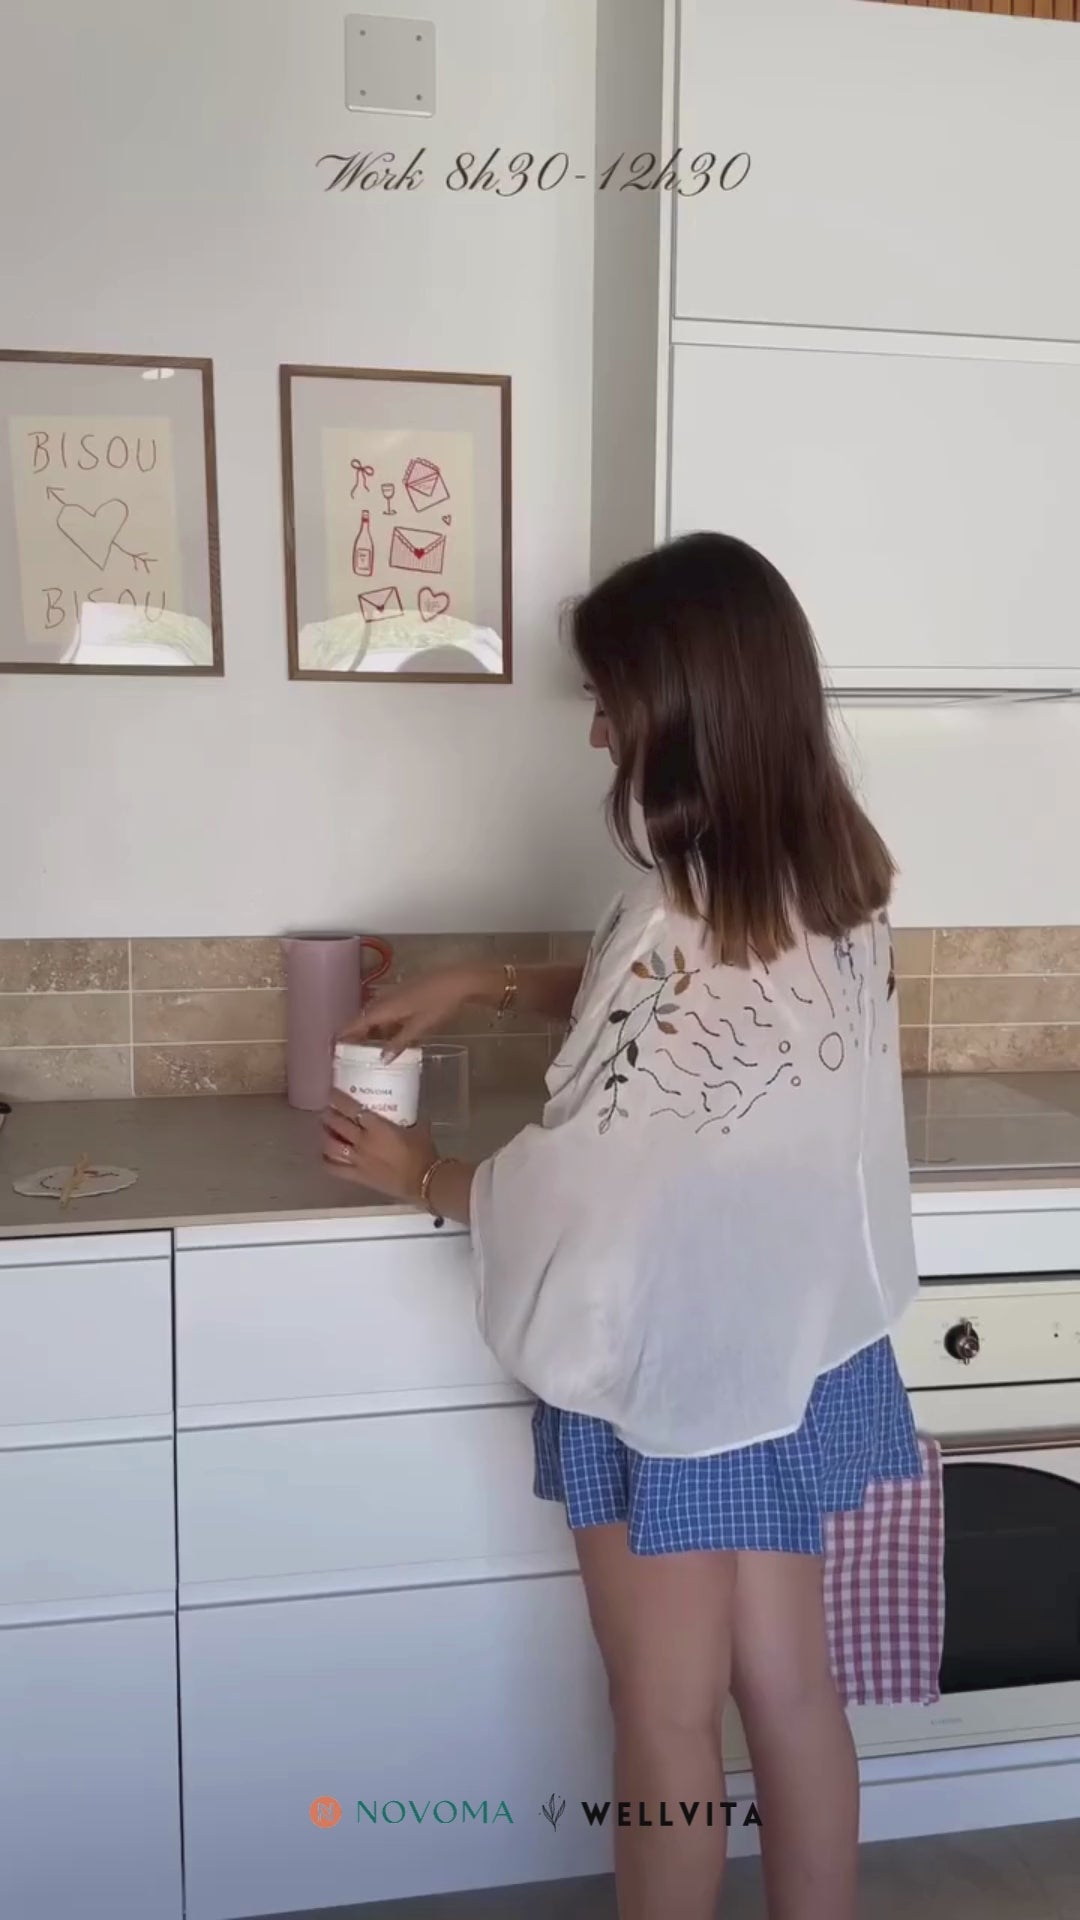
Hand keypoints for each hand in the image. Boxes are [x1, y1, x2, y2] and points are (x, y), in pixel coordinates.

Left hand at [322, 1091, 433, 1203]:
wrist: (423, 1181)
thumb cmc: (422, 1153)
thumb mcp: (418, 1127)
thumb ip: (410, 1116)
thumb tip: (410, 1107)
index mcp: (376, 1126)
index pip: (350, 1108)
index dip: (337, 1099)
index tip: (331, 1093)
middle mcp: (362, 1141)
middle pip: (336, 1124)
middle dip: (327, 1115)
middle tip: (327, 1111)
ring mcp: (357, 1159)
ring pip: (330, 1145)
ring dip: (325, 1136)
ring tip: (325, 1131)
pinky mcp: (357, 1176)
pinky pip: (334, 1168)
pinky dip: (326, 1160)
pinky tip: (326, 1156)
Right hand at [338, 965, 493, 1058]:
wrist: (458, 981)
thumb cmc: (438, 1004)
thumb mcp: (419, 1027)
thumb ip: (399, 1043)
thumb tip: (382, 1059)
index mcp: (383, 1008)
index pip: (356, 1023)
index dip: (344, 1034)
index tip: (333, 1046)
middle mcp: (384, 999)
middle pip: (364, 1019)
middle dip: (358, 1035)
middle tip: (353, 1053)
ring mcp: (395, 994)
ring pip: (377, 1015)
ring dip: (374, 1031)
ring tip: (374, 1049)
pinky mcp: (406, 993)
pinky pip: (388, 1011)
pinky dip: (386, 1024)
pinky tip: (394, 1036)